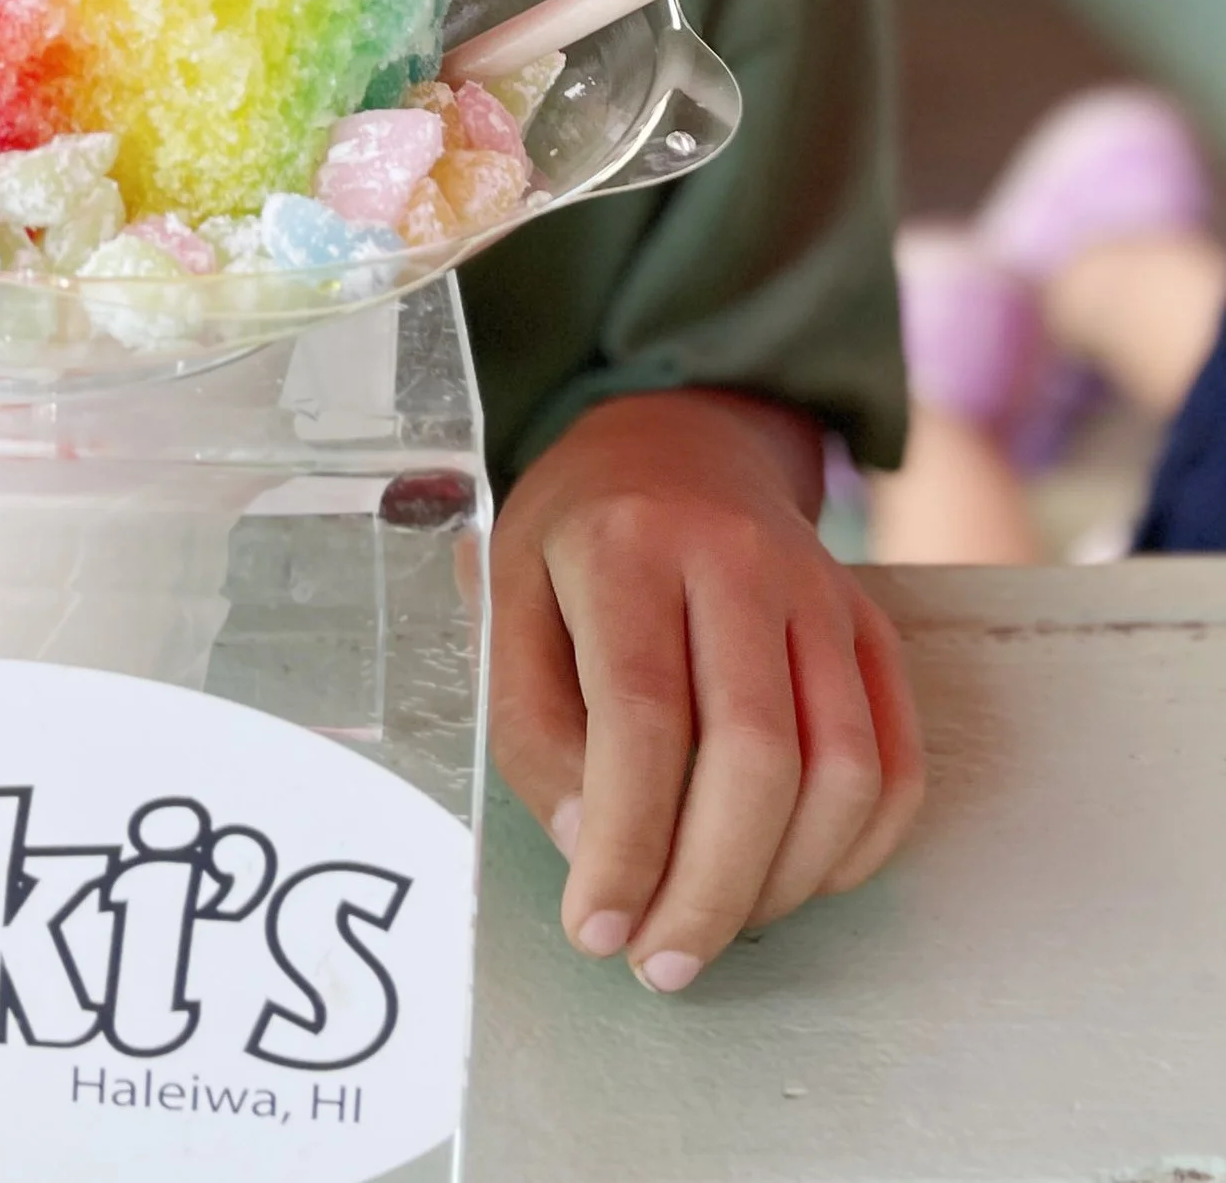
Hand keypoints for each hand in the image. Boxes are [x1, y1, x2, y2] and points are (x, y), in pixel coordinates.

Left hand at [490, 390, 923, 989]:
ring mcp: (822, 592)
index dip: (627, 840)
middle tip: (660, 962)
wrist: (679, 441)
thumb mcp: (508, 600)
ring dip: (781, 882)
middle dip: (709, 889)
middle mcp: (738, 558)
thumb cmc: (578, 539)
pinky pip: (895, 764)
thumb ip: (532, 725)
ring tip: (712, 922)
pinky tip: (786, 877)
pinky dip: (853, 850)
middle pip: (755, 755)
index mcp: (627, 543)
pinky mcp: (873, 628)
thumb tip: (595, 852)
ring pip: (842, 770)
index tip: (597, 928)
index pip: (642, 714)